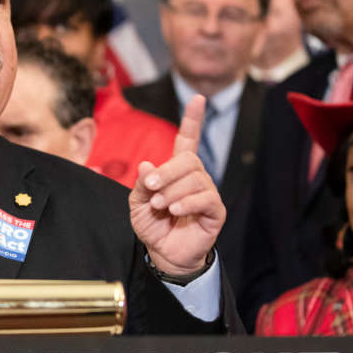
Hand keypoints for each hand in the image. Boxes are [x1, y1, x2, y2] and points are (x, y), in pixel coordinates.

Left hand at [129, 94, 224, 275]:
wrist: (163, 254)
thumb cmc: (153, 225)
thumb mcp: (138, 203)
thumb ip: (142, 184)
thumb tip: (148, 165)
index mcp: (177, 171)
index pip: (188, 140)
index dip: (192, 120)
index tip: (198, 99)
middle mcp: (195, 177)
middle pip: (188, 160)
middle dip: (167, 172)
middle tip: (151, 189)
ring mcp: (207, 193)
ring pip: (195, 179)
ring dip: (172, 192)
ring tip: (160, 206)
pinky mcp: (215, 211)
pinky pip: (206, 198)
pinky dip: (187, 202)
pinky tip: (174, 210)